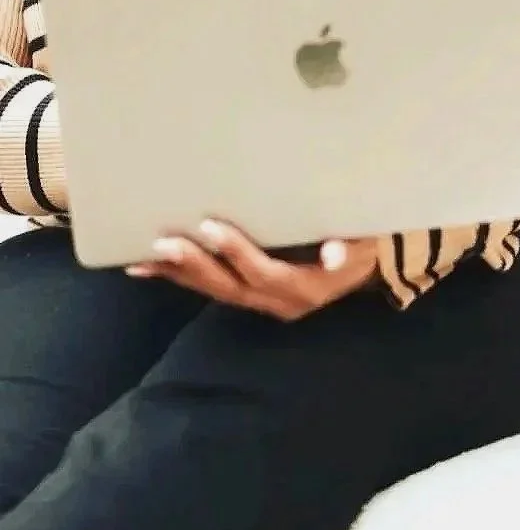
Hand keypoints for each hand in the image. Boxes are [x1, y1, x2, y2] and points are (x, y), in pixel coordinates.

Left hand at [127, 221, 378, 321]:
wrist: (367, 266)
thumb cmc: (362, 244)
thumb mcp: (363, 244)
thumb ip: (350, 248)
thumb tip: (333, 253)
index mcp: (305, 288)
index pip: (264, 273)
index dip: (237, 253)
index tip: (210, 227)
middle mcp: (279, 301)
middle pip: (230, 287)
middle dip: (195, 266)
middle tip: (162, 244)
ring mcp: (263, 301)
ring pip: (216, 291)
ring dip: (179, 275)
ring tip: (141, 260)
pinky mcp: (251, 295)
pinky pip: (214, 288)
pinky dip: (182, 277)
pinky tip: (149, 267)